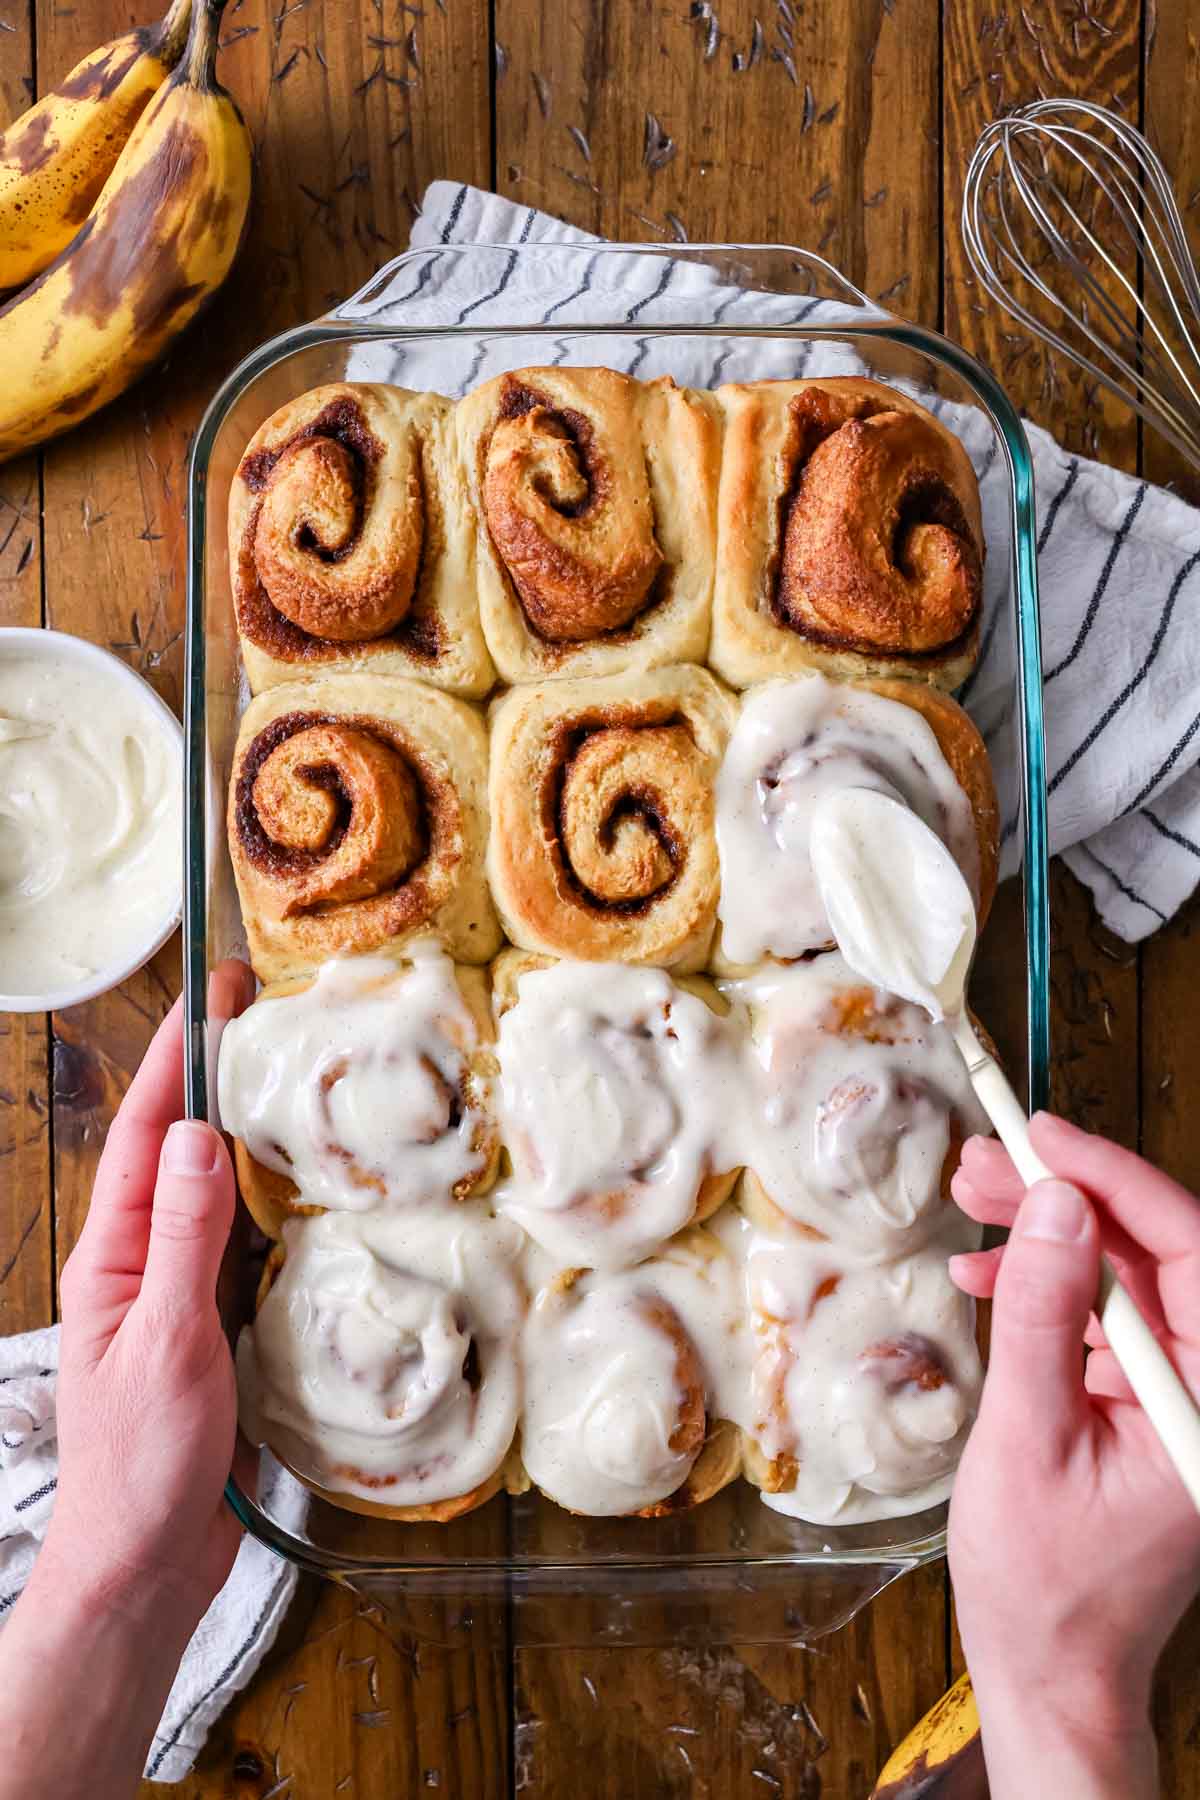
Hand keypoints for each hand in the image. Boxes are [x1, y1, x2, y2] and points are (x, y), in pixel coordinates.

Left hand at [0, 962, 256, 1799]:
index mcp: (115, 1257)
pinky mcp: (225, 1329)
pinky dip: (290, 1210)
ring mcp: (186, 1296)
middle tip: (280, 1019)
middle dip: (225, 1079)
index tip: (216, 992)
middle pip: (184, 1150)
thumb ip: (183, 1239)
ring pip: (226, 1195)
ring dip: (263, 1139)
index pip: (143, 1134)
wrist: (148, 1569)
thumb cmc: (142, 1468)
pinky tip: (331, 1193)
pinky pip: (257, 1250)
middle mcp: (148, 1263)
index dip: (179, 1058)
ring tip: (315, 1086)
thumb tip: (195, 1133)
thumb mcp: (166, 1345)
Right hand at [948, 1112, 1199, 1799]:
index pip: (1193, 1255)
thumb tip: (1055, 1207)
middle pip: (1158, 1255)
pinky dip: (1049, 1287)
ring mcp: (1181, 1397)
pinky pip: (1107, 1318)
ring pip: (1127, 1276)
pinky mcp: (1145, 1404)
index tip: (1046, 1136)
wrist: (1050, 1674)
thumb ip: (1042, 1313)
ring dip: (1050, 1232)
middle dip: (1072, 1198)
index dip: (1119, 1180)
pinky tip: (987, 1269)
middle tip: (990, 1159)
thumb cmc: (1044, 1584)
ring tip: (973, 1194)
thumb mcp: (1028, 1436)